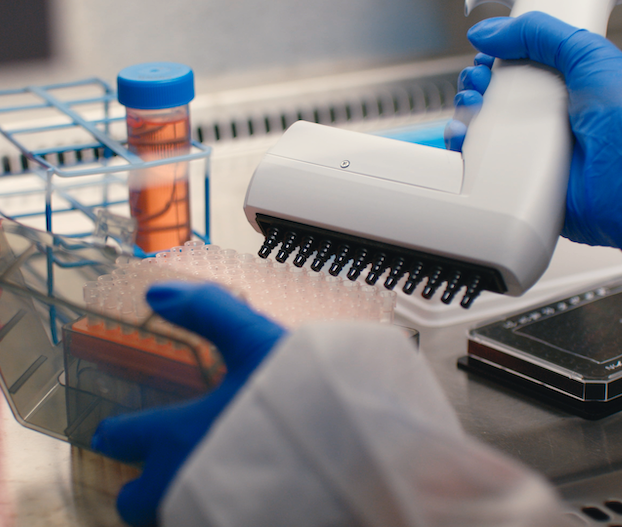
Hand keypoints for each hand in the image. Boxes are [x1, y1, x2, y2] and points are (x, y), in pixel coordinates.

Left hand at [90, 282, 287, 526]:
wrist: (354, 454)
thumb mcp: (254, 339)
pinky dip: (210, 513)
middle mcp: (185, 485)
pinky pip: (209, 523)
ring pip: (171, 520)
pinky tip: (234, 498)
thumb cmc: (301, 395)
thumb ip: (206, 310)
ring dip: (173, 505)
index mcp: (181, 435)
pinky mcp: (243, 526)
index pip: (128, 438)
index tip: (108, 434)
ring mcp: (212, 516)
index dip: (115, 434)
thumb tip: (156, 292)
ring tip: (192, 486)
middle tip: (145, 481)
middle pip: (136, 505)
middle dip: (136, 492)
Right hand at [444, 12, 621, 248]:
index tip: (485, 57)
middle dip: (474, 85)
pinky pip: (476, 165)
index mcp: (561, 87)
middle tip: (477, 85)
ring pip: (478, 130)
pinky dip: (462, 150)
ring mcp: (525, 149)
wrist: (621, 189)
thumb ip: (543, 35)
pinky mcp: (512, 179)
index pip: (515, 66)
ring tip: (471, 111)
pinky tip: (465, 139)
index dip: (494, 59)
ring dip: (464, 115)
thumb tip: (490, 31)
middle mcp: (541, 117)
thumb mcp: (589, 58)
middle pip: (490, 95)